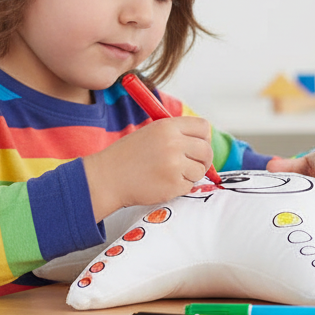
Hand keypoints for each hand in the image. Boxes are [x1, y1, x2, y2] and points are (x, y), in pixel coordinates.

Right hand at [83, 117, 213, 220]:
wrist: (107, 178)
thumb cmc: (127, 156)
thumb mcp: (150, 133)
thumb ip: (176, 134)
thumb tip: (203, 141)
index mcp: (167, 126)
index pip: (203, 127)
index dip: (204, 138)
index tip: (198, 146)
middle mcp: (173, 143)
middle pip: (206, 150)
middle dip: (203, 159)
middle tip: (191, 165)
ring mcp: (174, 165)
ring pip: (200, 170)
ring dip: (190, 175)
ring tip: (169, 174)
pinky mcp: (173, 185)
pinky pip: (189, 186)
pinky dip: (180, 187)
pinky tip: (162, 183)